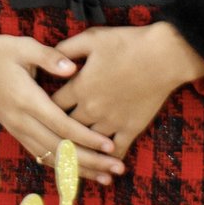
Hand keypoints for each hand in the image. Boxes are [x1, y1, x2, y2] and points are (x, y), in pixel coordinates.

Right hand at [0, 27, 126, 182]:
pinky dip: (61, 166)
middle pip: (60, 147)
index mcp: (25, 98)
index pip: (61, 124)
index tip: (109, 145)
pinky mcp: (15, 132)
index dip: (86, 137)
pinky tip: (80, 173)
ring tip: (106, 177)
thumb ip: (49, 57)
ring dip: (79, 169)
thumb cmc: (0, 51)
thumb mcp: (24, 46)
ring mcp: (16, 129)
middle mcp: (20, 119)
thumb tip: (73, 68)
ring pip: (50, 157)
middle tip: (117, 167)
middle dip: (90, 160)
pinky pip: (40, 155)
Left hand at [50, 24, 203, 156]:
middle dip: (56, 134)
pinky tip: (101, 166)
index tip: (39, 112)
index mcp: (79, 87)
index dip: (43, 109)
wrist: (164, 55)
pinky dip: (107, 159)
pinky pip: (116, 150)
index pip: (51, 106)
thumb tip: (50, 57)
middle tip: (47, 140)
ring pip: (87, 144)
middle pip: (65, 129)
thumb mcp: (92, 38)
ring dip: (78, 151)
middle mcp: (91, 109)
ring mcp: (111, 121)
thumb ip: (66, 49)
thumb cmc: (127, 43)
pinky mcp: (131, 128)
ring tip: (69, 157)